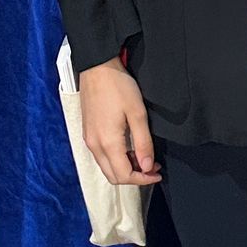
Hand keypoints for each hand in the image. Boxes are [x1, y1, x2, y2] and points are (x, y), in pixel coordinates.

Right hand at [78, 59, 162, 187]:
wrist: (97, 68)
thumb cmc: (118, 86)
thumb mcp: (137, 114)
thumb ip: (143, 143)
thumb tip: (146, 166)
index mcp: (107, 143)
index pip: (124, 175)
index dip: (143, 179)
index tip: (157, 173)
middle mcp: (94, 145)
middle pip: (113, 176)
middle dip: (134, 177)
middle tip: (152, 167)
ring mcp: (89, 140)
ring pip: (106, 167)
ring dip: (125, 168)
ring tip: (143, 158)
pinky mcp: (88, 133)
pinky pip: (101, 156)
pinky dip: (116, 160)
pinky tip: (129, 148)